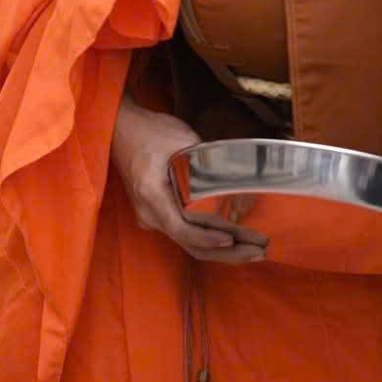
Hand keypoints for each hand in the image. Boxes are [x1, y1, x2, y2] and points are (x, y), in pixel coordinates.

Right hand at [110, 99, 266, 264]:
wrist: (122, 129)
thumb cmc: (151, 131)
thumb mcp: (182, 140)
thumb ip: (206, 162)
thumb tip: (237, 180)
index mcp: (152, 196)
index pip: (183, 230)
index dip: (209, 239)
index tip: (233, 240)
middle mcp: (150, 214)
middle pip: (190, 244)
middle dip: (226, 252)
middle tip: (258, 252)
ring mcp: (153, 217)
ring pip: (190, 242)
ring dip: (222, 249)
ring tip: (253, 250)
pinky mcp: (160, 214)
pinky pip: (187, 232)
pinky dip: (211, 237)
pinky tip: (234, 239)